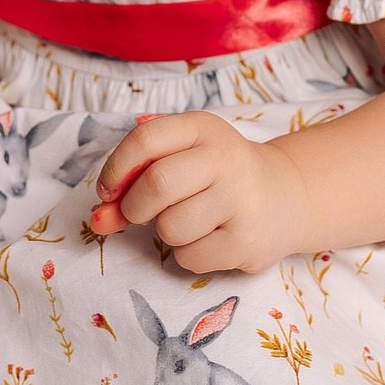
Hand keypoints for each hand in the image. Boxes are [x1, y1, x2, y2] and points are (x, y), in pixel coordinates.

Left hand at [88, 112, 313, 273]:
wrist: (287, 195)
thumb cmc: (218, 174)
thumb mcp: (182, 158)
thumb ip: (134, 180)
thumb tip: (97, 219)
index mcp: (203, 127)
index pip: (144, 140)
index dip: (115, 170)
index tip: (108, 191)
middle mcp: (225, 158)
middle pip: (155, 186)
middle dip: (134, 207)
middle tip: (140, 212)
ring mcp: (240, 200)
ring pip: (169, 227)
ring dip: (165, 232)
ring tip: (190, 221)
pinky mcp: (246, 241)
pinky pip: (188, 257)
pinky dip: (187, 254)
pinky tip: (210, 238)